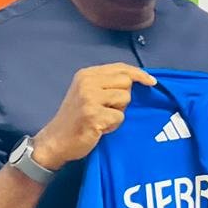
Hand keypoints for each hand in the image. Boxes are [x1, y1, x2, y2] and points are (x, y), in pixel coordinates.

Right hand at [32, 64, 156, 170]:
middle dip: (124, 98)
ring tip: (102, 119)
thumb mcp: (87, 92)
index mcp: (86, 74)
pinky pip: (119, 118)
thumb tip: (136, 79)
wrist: (55, 140)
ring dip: (118, 113)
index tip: (151, 81)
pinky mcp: (93, 115)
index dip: (139, 74)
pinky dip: (113, 126)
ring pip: (125, 99)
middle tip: (108, 109)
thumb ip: (106, 84)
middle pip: (126, 82)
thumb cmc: (76, 118)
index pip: (120, 68)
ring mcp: (89, 98)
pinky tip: (99, 128)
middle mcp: (87, 83)